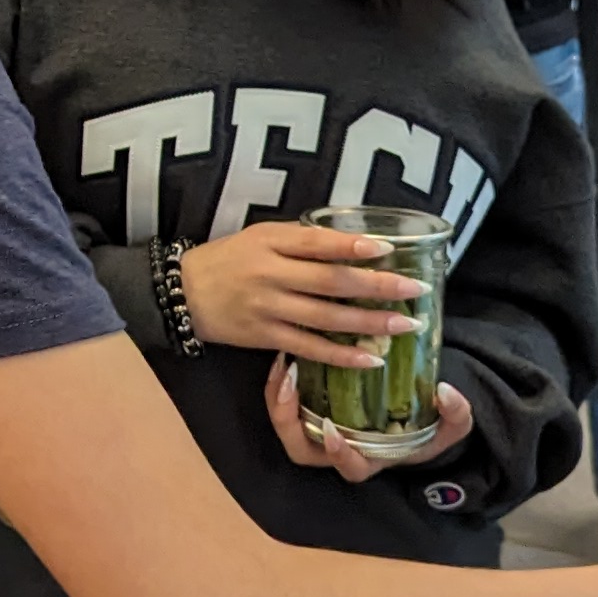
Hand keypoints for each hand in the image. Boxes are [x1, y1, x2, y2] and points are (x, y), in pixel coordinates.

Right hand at [179, 220, 425, 363]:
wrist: (183, 293)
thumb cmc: (228, 259)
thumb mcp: (260, 236)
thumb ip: (301, 241)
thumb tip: (353, 245)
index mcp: (271, 241)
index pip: (317, 242)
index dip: (352, 246)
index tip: (389, 250)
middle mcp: (270, 274)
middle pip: (330, 282)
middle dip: (376, 287)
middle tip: (414, 290)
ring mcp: (267, 308)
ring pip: (325, 318)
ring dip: (368, 323)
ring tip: (404, 326)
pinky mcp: (264, 337)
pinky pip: (309, 348)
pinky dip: (340, 355)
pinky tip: (369, 359)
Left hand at [261, 354, 472, 480]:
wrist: (417, 413)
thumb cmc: (430, 425)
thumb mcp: (452, 424)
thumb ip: (456, 414)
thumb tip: (445, 392)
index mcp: (371, 459)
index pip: (350, 468)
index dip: (339, 454)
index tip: (332, 431)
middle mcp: (341, 450)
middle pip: (302, 450)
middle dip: (288, 422)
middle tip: (290, 387)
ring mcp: (322, 430)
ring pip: (287, 426)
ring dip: (278, 399)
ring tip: (284, 366)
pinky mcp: (313, 408)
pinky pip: (286, 403)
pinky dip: (280, 383)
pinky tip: (286, 356)